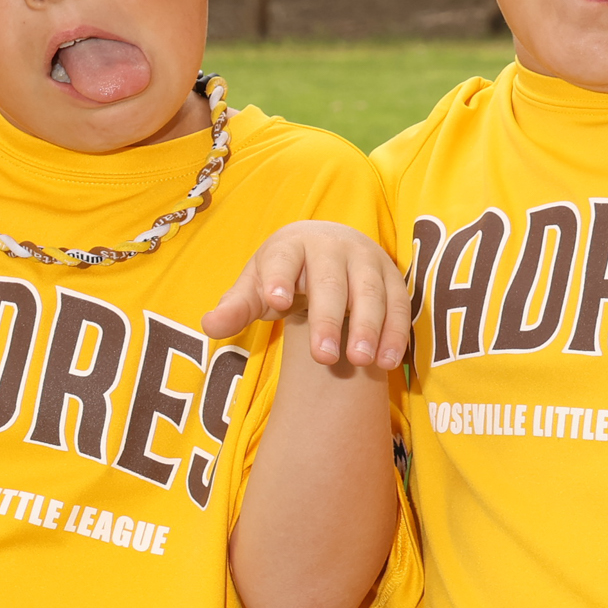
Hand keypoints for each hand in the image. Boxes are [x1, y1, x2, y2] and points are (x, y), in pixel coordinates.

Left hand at [203, 221, 411, 369]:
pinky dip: (395, 332)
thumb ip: (236, 307)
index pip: (282, 260)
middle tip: (323, 358)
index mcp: (290, 245)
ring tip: (359, 361)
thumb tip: (209, 326)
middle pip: (330, 282)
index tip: (276, 301)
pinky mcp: (391, 277)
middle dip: (327, 318)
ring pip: (369, 292)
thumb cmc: (285, 274)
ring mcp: (365, 260)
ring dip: (368, 327)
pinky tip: (386, 361)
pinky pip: (398, 304)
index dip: (278, 278)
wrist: (328, 246)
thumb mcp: (257, 286)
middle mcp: (331, 246)